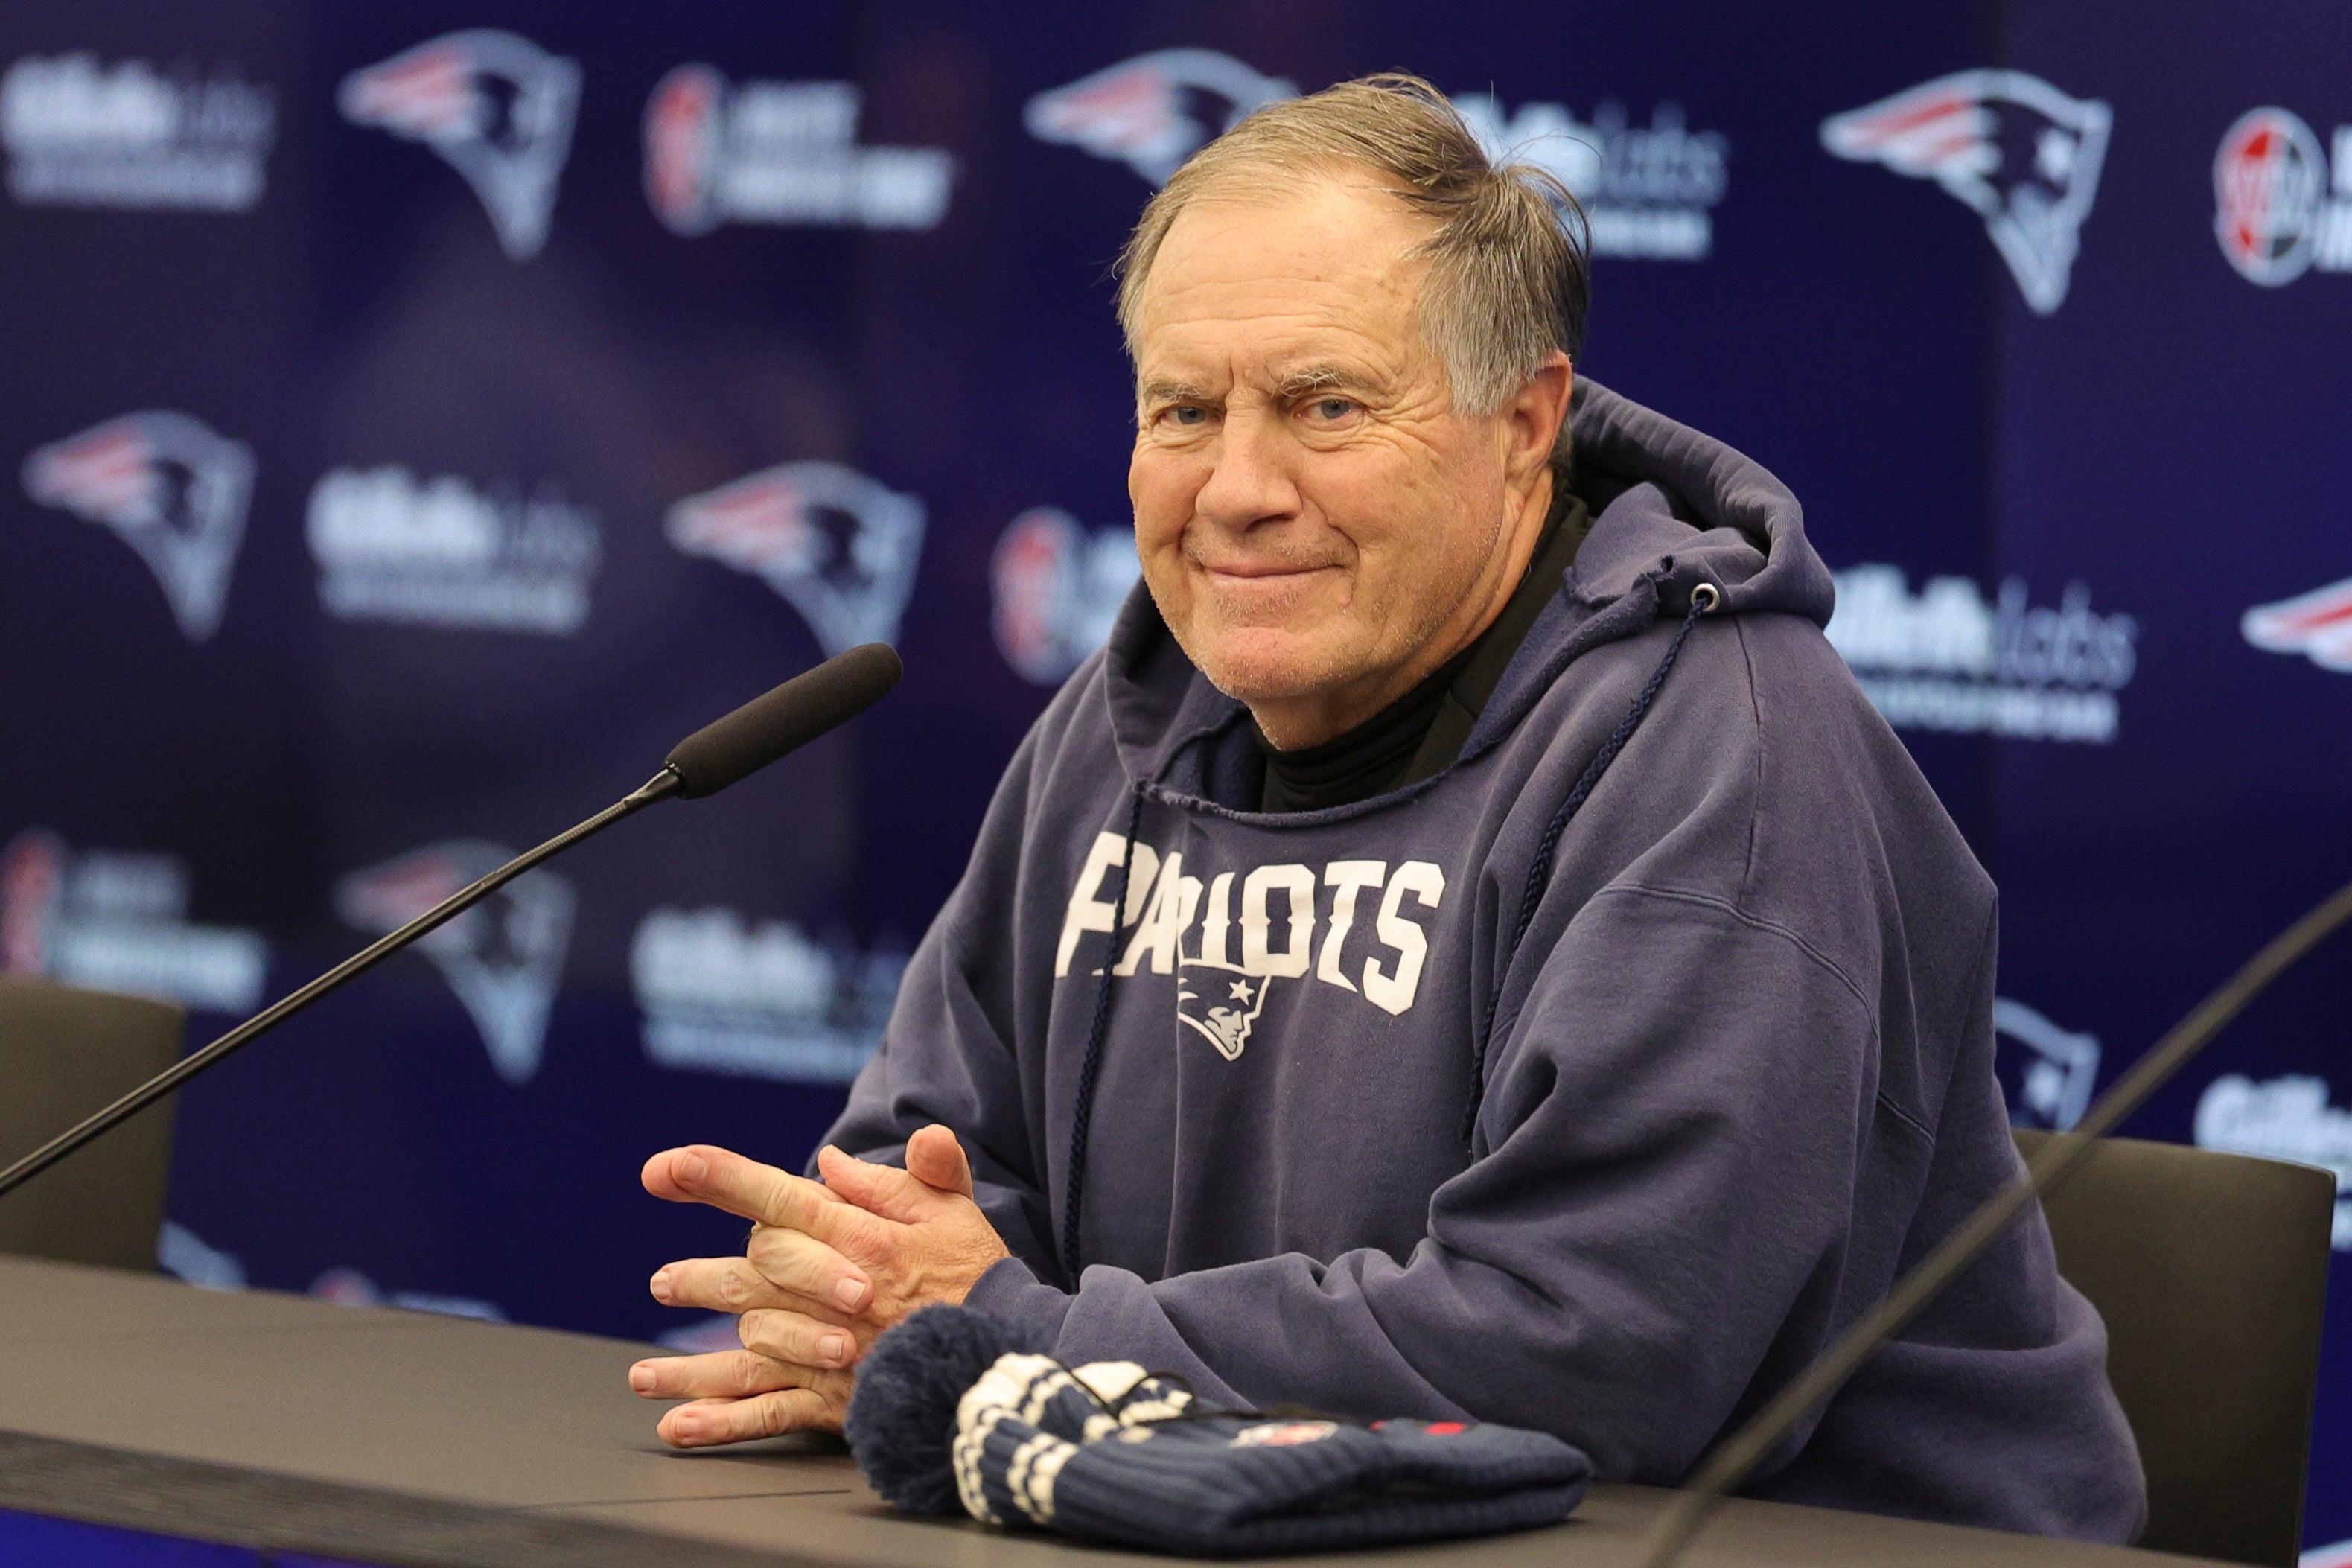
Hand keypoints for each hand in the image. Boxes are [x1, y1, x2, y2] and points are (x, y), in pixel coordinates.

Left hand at [628, 1127, 1010, 1445]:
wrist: (1003, 1361)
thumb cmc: (979, 1280)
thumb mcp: (954, 1212)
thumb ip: (902, 1177)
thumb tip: (830, 1160)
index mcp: (862, 1238)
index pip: (779, 1198)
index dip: (720, 1177)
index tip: (667, 1166)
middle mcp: (834, 1291)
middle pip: (754, 1273)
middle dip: (704, 1278)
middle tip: (662, 1284)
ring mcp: (831, 1348)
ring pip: (748, 1343)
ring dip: (692, 1362)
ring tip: (644, 1374)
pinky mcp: (836, 1397)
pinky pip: (767, 1409)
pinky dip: (720, 1421)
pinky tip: (676, 1427)